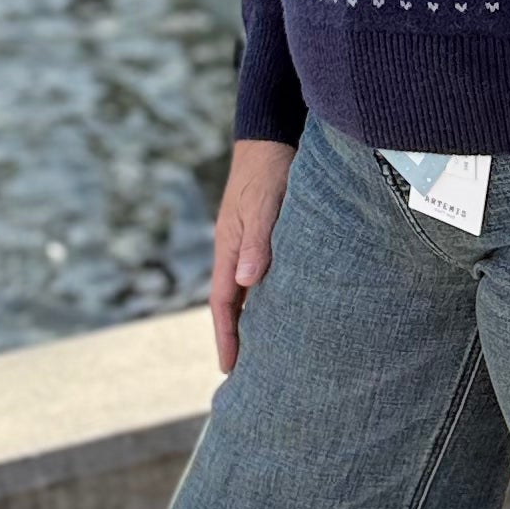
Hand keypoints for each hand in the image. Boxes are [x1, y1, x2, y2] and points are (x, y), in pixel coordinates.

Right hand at [210, 138, 295, 374]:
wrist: (272, 135)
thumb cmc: (270, 169)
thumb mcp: (264, 204)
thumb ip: (257, 242)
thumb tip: (246, 282)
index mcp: (230, 248)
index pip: (223, 303)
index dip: (226, 337)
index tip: (230, 368)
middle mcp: (237, 250)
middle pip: (233, 303)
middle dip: (237, 337)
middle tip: (249, 373)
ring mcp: (250, 242)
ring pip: (249, 291)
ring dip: (254, 319)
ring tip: (268, 350)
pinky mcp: (267, 234)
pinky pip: (264, 274)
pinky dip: (269, 297)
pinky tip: (285, 307)